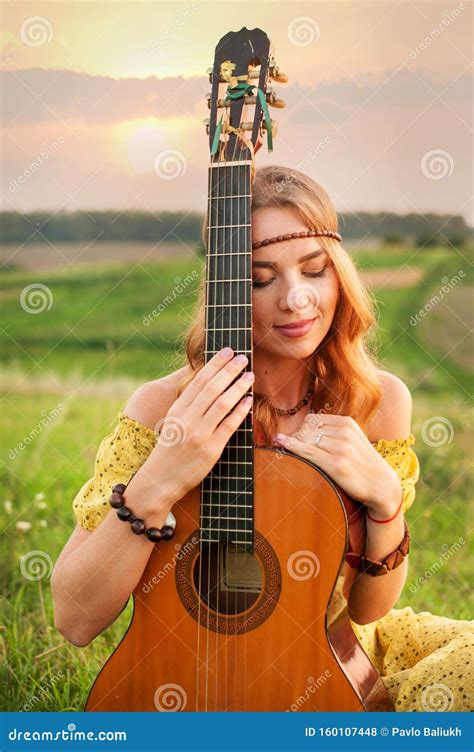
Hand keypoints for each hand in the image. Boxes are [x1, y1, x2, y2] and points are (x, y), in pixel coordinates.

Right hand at [148, 348, 253, 505]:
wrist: (161, 479)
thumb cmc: (170, 449)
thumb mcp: (174, 422)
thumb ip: (188, 405)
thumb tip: (208, 383)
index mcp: (177, 410)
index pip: (198, 381)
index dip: (214, 364)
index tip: (227, 351)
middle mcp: (188, 420)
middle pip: (211, 388)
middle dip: (229, 370)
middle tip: (242, 358)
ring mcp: (199, 434)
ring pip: (222, 403)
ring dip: (238, 387)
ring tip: (249, 375)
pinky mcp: (211, 449)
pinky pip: (229, 425)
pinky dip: (240, 411)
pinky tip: (248, 400)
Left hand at [272, 413, 402, 515]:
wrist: (381, 485)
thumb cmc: (362, 464)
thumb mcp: (352, 440)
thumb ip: (332, 432)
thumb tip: (302, 430)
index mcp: (347, 423)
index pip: (312, 420)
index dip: (300, 430)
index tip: (293, 441)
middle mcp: (344, 432)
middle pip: (306, 429)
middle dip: (294, 438)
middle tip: (286, 448)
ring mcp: (341, 448)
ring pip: (304, 439)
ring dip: (291, 445)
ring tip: (283, 451)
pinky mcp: (336, 464)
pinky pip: (307, 451)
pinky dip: (290, 446)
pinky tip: (280, 443)